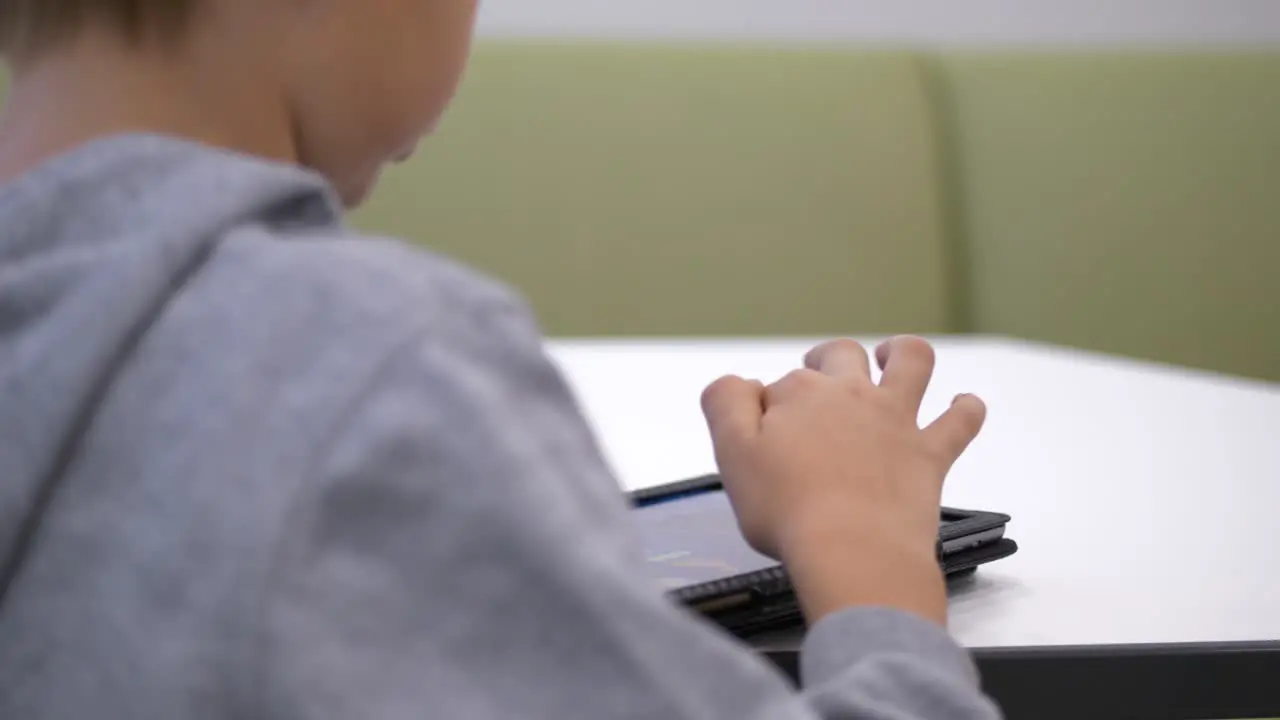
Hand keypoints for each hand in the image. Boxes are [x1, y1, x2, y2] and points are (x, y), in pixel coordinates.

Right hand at [700, 337, 985, 625]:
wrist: (853, 551)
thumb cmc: (788, 510)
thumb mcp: (733, 454)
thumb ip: (726, 405)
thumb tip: (739, 383)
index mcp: (800, 394)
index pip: (778, 386)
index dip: (766, 407)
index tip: (760, 435)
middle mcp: (851, 395)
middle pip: (839, 355)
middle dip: (825, 358)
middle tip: (816, 373)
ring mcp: (896, 421)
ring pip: (911, 362)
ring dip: (902, 353)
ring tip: (892, 355)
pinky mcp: (929, 454)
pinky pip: (959, 421)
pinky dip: (966, 409)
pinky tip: (965, 404)